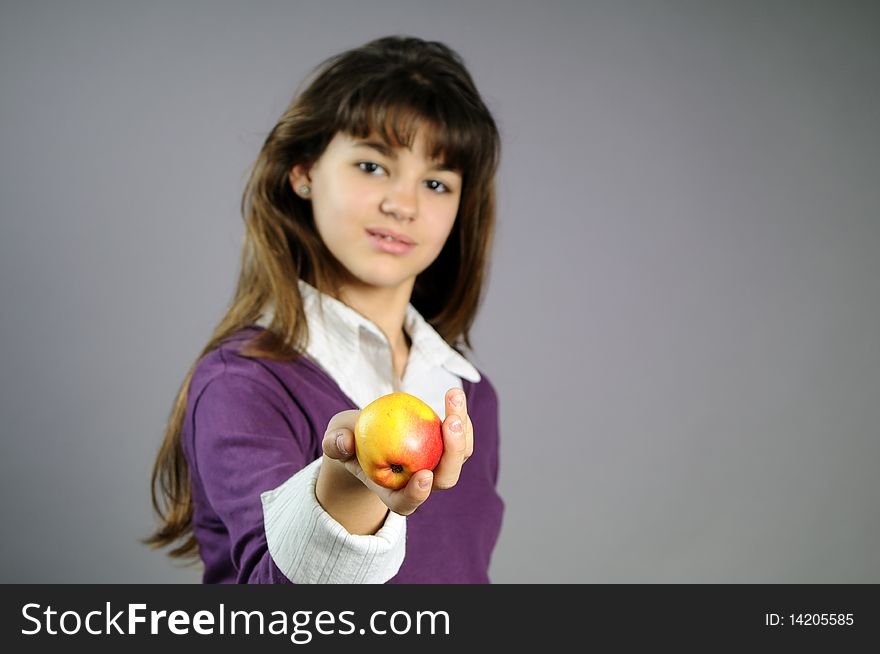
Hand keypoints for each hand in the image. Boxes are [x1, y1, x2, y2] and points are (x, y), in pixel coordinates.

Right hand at [321, 388, 472, 515]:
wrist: (365, 433)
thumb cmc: (348, 441)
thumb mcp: (335, 440)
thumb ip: (335, 444)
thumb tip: (344, 441)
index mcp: (391, 493)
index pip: (406, 503)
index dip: (417, 494)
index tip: (423, 476)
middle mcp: (419, 483)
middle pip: (445, 479)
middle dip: (453, 453)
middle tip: (450, 423)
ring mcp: (435, 465)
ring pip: (459, 455)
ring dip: (462, 427)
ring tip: (453, 396)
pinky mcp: (444, 446)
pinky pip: (460, 435)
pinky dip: (459, 416)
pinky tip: (453, 395)